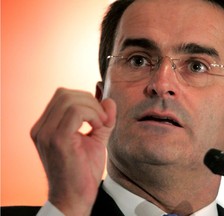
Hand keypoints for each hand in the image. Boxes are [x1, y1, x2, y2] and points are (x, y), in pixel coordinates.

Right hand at [30, 88, 115, 215]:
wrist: (76, 197)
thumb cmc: (83, 171)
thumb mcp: (95, 139)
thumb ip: (102, 119)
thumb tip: (109, 101)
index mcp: (46, 126)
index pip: (62, 96)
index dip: (85, 99)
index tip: (100, 116)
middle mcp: (41, 128)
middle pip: (64, 93)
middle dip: (89, 101)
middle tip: (102, 119)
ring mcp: (46, 133)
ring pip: (69, 99)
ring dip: (92, 108)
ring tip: (101, 124)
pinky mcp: (57, 139)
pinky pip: (76, 112)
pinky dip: (92, 114)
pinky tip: (98, 127)